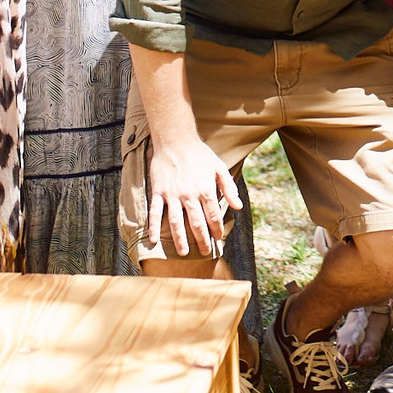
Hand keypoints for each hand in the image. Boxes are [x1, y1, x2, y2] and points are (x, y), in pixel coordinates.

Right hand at [146, 134, 238, 257]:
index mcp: (205, 190)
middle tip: (204, 252)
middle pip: (196, 223)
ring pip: (176, 223)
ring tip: (183, 253)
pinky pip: (155, 212)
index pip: (213, 216)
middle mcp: (189, 195)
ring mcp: (172, 194)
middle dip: (202, 240)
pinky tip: (154, 239)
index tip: (217, 239)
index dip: (216, 229)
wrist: (176, 139)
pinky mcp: (158, 192)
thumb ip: (229, 188)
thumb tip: (238, 206)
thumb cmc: (199, 153)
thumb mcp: (219, 167)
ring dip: (180, 240)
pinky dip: (153, 227)